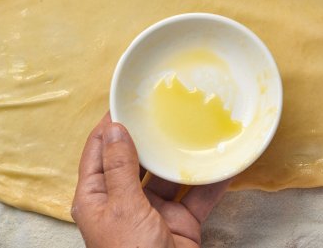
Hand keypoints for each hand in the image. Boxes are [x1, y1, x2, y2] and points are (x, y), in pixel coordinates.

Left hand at [72, 113, 228, 247]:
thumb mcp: (123, 208)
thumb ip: (121, 167)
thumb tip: (113, 127)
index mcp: (96, 197)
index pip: (98, 150)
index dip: (110, 124)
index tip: (128, 99)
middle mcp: (124, 202)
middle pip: (137, 160)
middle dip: (152, 136)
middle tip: (167, 106)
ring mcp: (153, 213)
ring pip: (170, 175)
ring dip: (184, 156)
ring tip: (198, 126)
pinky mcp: (180, 224)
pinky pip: (197, 196)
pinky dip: (212, 180)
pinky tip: (225, 162)